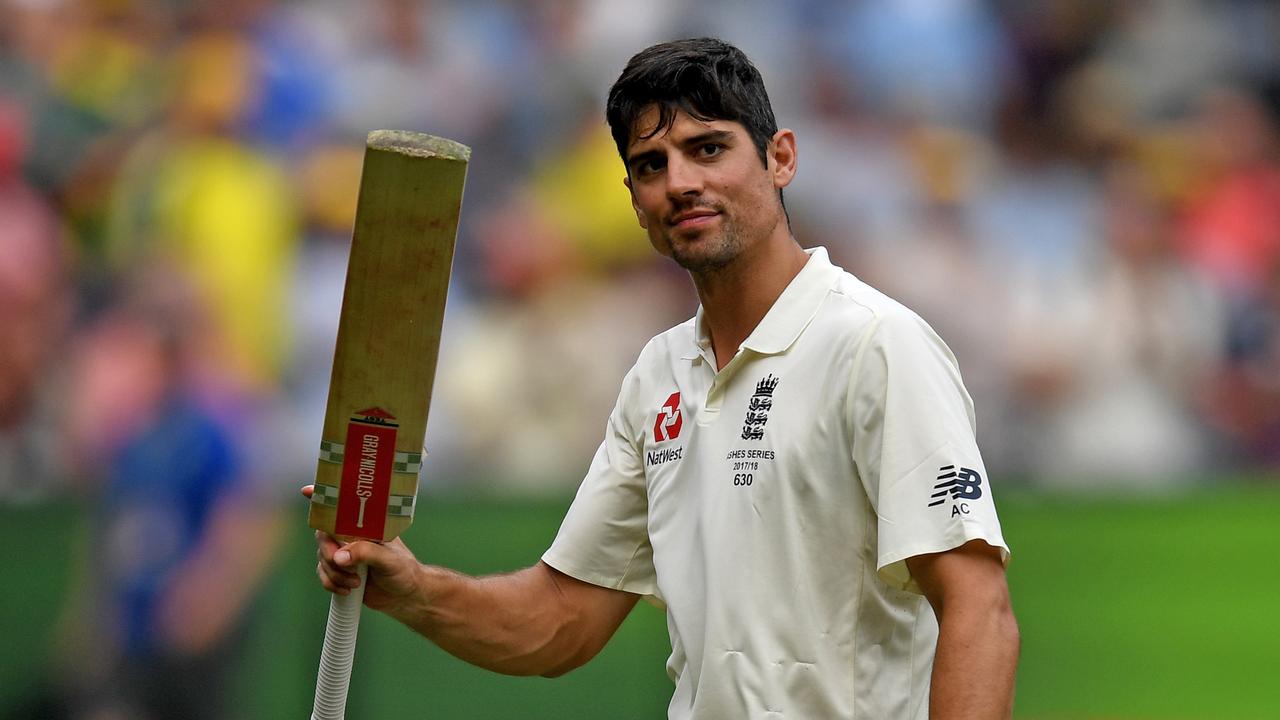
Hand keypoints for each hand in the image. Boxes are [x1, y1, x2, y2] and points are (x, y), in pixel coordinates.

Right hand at [305, 485, 424, 613]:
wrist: (405, 595)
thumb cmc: (403, 570)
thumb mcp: (389, 560)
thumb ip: (365, 554)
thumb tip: (338, 556)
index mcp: (366, 526)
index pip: (343, 508)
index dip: (323, 497)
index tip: (305, 491)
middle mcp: (352, 537)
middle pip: (324, 536)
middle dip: (329, 553)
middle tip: (346, 566)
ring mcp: (344, 554)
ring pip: (322, 558)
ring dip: (335, 573)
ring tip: (356, 581)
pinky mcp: (340, 572)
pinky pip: (323, 575)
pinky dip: (332, 584)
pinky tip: (348, 590)